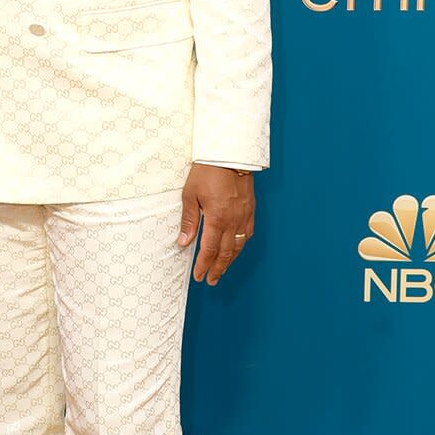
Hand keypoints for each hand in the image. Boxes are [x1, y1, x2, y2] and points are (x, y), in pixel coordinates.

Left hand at [177, 164, 255, 285]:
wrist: (229, 153)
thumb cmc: (207, 172)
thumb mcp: (190, 195)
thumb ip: (189, 221)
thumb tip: (183, 242)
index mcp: (217, 219)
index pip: (210, 250)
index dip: (204, 265)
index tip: (199, 276)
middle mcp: (233, 221)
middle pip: (226, 253)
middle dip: (218, 269)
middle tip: (211, 281)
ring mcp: (244, 215)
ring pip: (239, 246)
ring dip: (230, 261)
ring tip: (222, 270)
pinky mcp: (250, 209)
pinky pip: (248, 233)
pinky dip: (241, 245)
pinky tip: (236, 249)